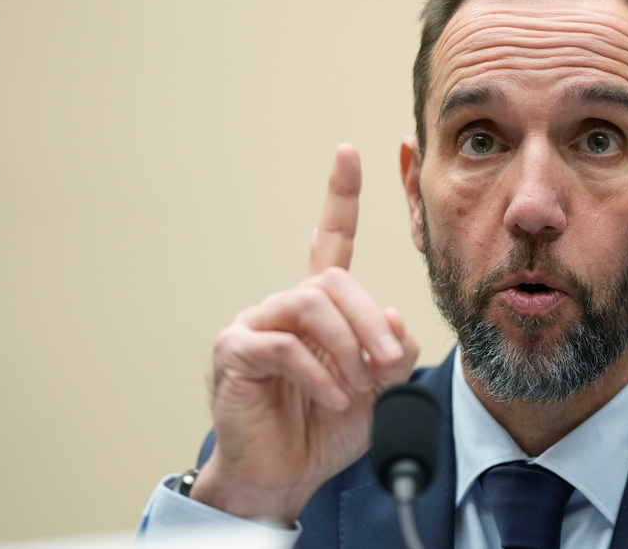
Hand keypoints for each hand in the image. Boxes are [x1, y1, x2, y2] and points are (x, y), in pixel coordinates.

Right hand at [189, 144, 418, 523]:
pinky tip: (333, 400)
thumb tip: (392, 316)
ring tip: (359, 386)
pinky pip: (282, 346)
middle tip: (389, 363)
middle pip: (335, 279)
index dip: (339, 196)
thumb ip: (392, 349)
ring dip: (346, 346)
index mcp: (320, 305)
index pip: (331, 239)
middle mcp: (286, 304)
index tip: (349, 152)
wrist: (286, 474)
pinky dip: (317, 374)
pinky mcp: (234, 350)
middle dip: (369, 319)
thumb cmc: (328, 425)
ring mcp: (256, 323)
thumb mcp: (380, 388)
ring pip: (311, 304)